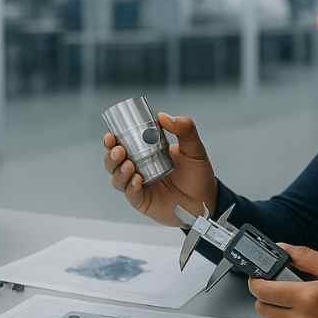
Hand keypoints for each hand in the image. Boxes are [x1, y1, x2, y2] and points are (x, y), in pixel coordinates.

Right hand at [103, 113, 217, 226]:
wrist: (206, 199)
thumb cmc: (197, 174)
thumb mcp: (193, 148)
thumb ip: (184, 129)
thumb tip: (163, 116)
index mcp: (145, 153)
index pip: (122, 144)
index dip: (113, 140)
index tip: (111, 134)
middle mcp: (138, 169)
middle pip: (114, 162)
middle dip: (111, 155)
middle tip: (118, 150)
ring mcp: (138, 186)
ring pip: (117, 178)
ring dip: (119, 171)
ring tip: (129, 165)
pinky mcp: (142, 201)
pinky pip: (130, 194)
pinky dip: (130, 187)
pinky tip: (137, 180)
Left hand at [248, 243, 317, 317]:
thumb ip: (304, 256)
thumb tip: (282, 249)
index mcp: (308, 298)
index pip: (262, 290)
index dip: (257, 281)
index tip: (260, 277)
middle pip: (261, 307)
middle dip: (265, 295)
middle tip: (278, 288)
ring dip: (274, 310)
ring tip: (293, 302)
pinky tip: (301, 316)